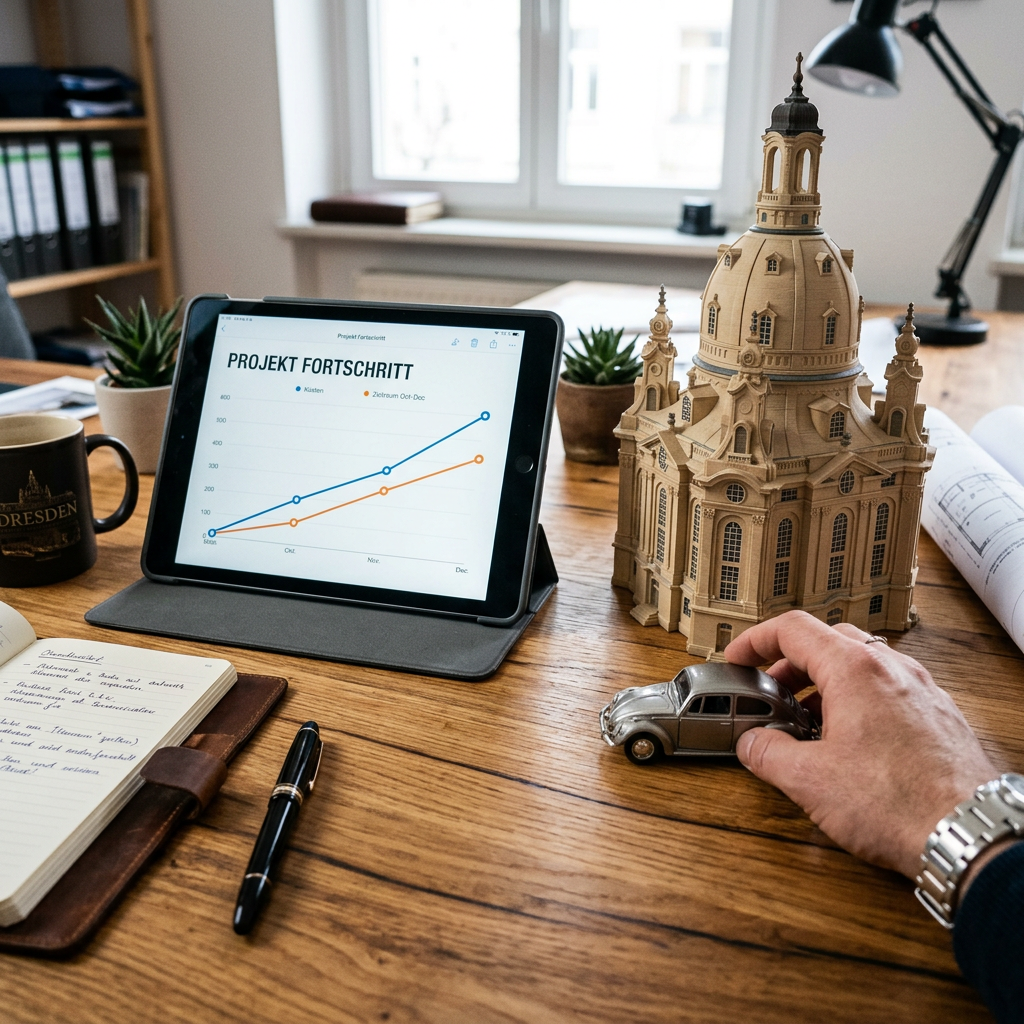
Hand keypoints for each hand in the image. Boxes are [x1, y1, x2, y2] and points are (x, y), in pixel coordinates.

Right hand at [724, 610, 997, 878]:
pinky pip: (888, 689)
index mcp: (855, 669)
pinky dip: (858, 699)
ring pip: (861, 664)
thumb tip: (753, 745)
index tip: (740, 657)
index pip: (793, 629)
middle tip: (771, 691)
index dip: (755, 640)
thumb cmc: (901, 804)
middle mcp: (891, 669)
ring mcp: (920, 689)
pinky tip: (849, 740)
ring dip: (825, 682)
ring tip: (807, 720)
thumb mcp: (810, 780)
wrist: (968, 834)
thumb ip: (768, 754)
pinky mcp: (938, 715)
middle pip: (827, 640)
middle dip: (790, 662)